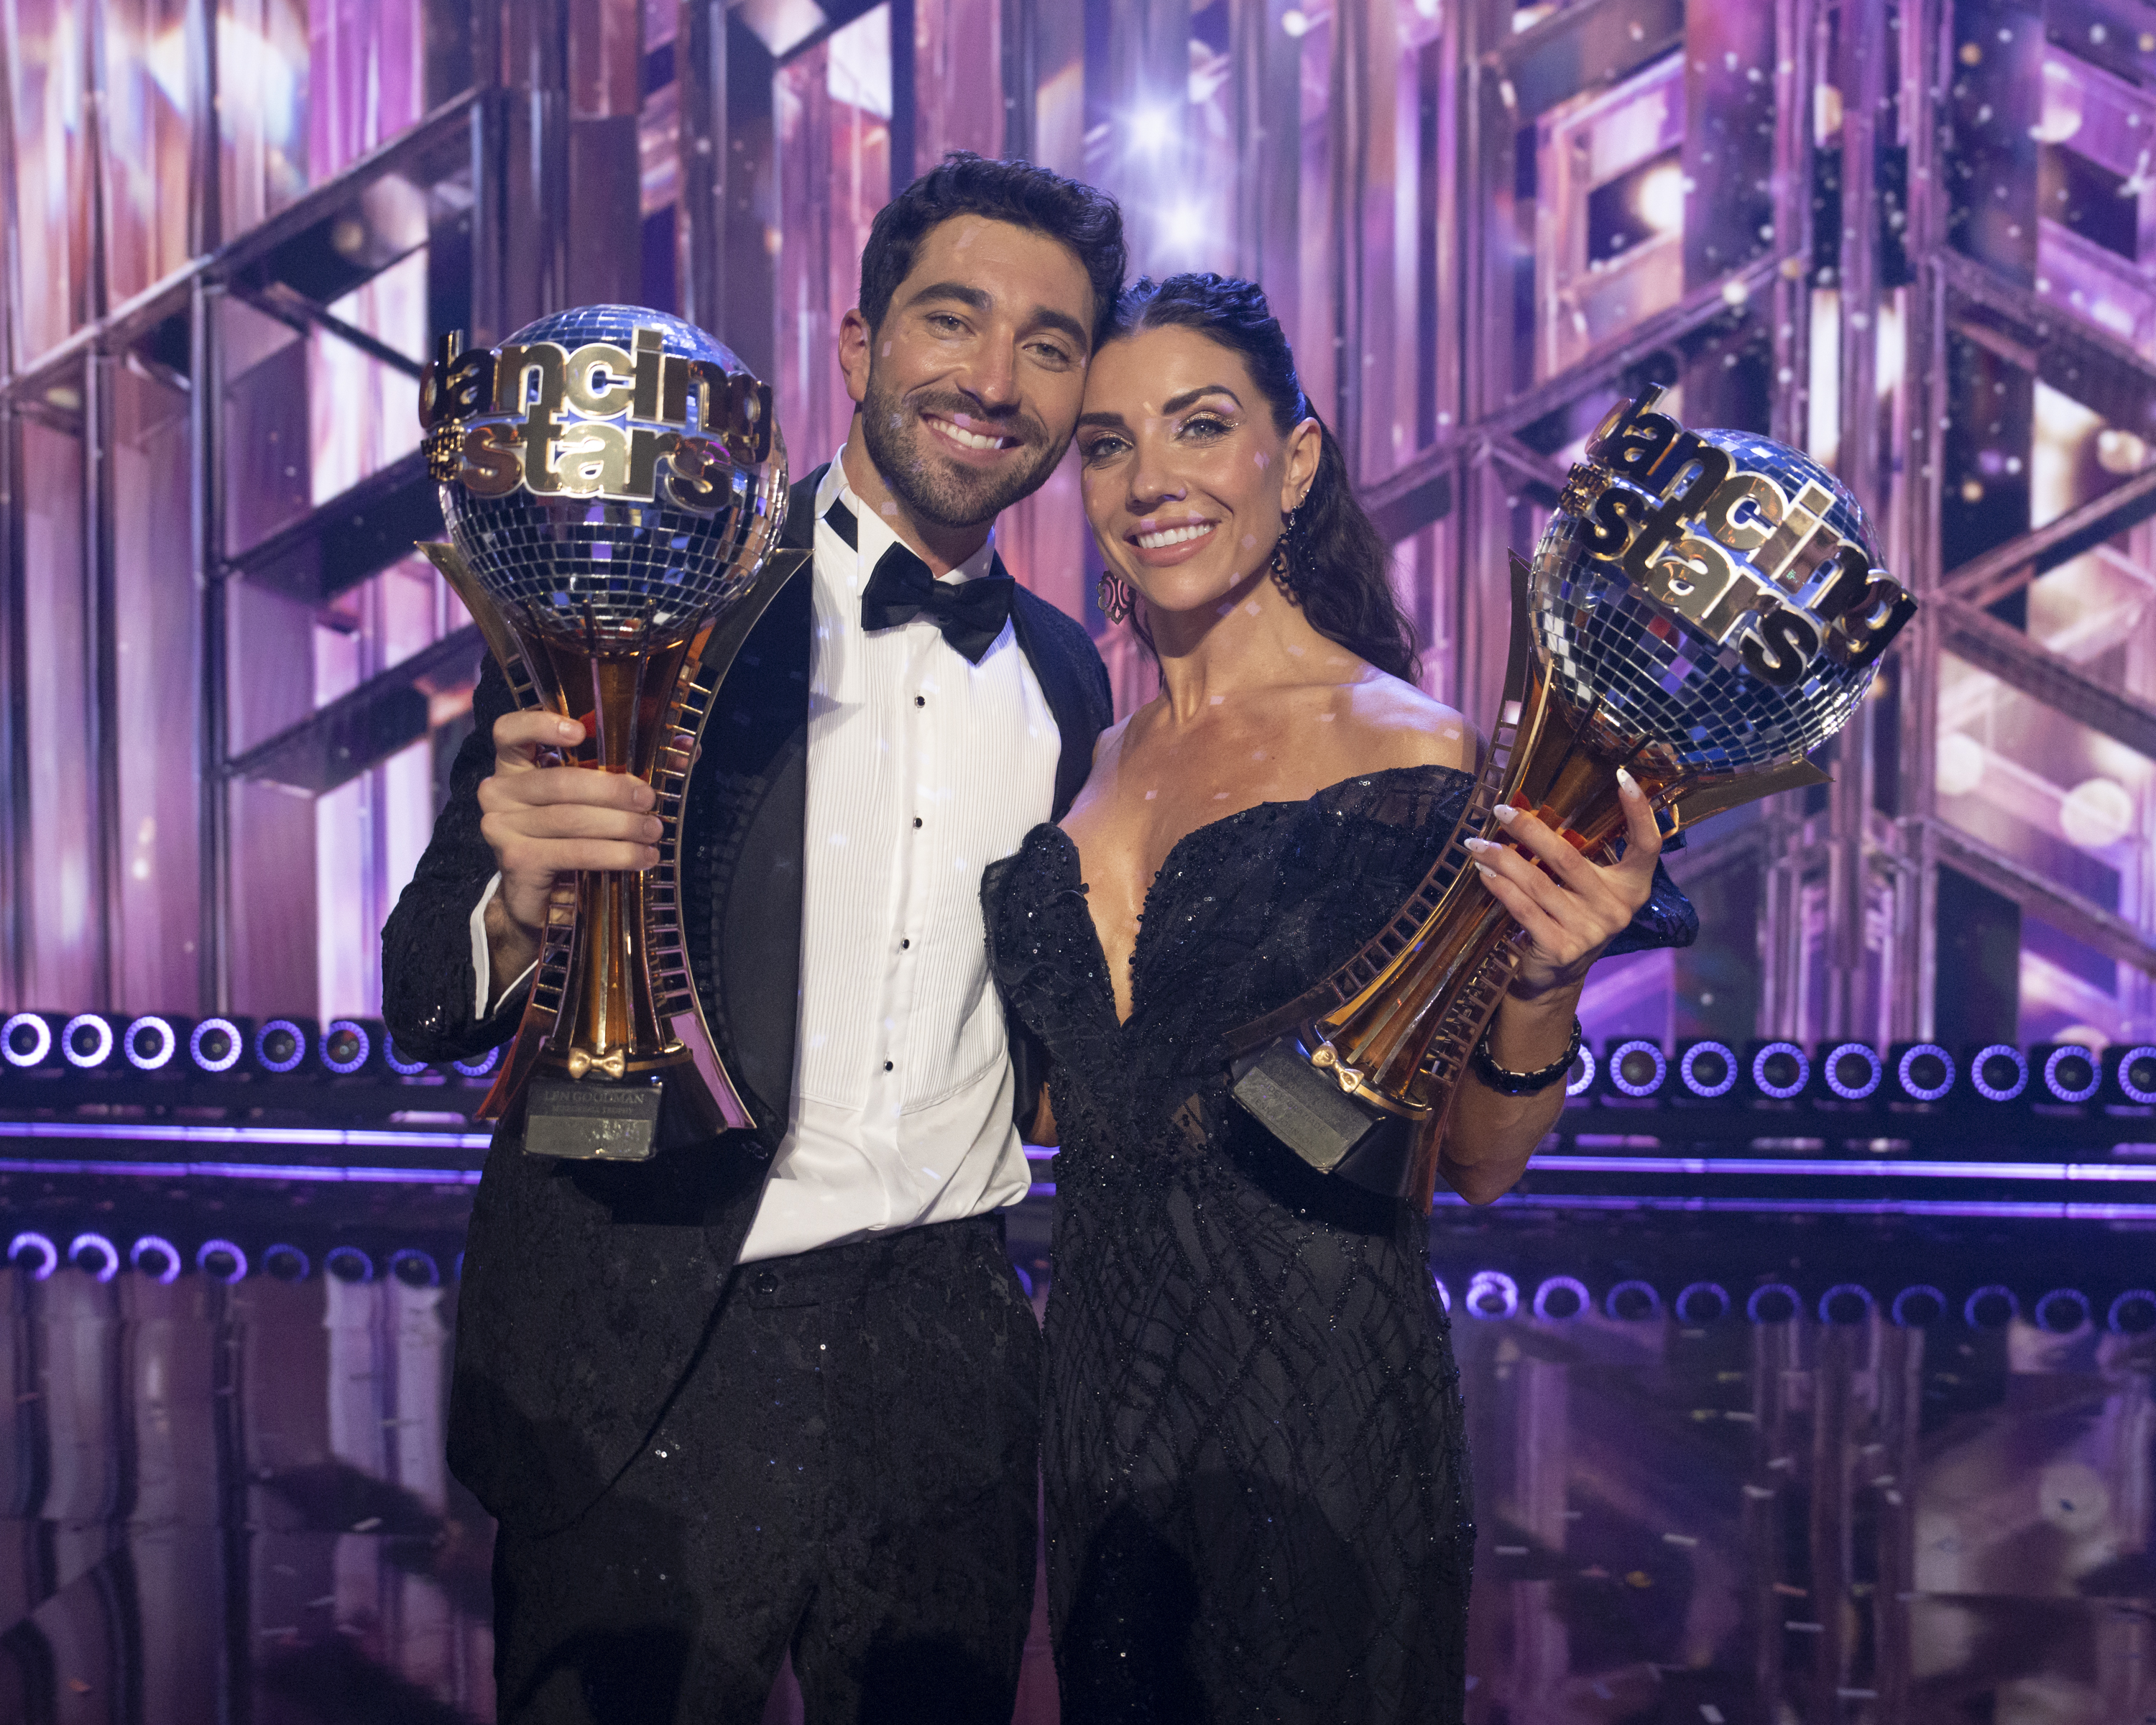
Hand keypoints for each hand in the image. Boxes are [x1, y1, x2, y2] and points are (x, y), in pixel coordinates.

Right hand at [477, 711, 661, 938]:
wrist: (538, 900)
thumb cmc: (568, 837)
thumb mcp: (591, 800)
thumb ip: (626, 770)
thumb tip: (687, 751)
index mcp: (513, 766)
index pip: (509, 731)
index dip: (540, 725)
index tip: (582, 732)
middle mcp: (498, 792)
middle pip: (560, 781)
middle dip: (614, 790)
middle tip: (650, 801)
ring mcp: (502, 827)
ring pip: (572, 818)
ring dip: (622, 826)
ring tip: (653, 833)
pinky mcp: (517, 860)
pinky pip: (574, 852)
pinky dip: (615, 854)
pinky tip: (640, 858)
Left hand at [1465, 768, 1660, 1000]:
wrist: (1554, 981)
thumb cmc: (1568, 921)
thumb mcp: (1584, 891)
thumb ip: (1576, 860)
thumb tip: (1531, 810)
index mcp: (1632, 888)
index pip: (1647, 845)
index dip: (1639, 811)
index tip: (1623, 775)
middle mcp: (1617, 909)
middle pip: (1569, 857)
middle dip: (1529, 829)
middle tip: (1501, 810)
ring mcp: (1591, 931)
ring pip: (1537, 882)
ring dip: (1501, 858)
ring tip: (1477, 844)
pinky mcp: (1562, 949)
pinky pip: (1523, 908)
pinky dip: (1499, 887)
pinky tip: (1483, 872)